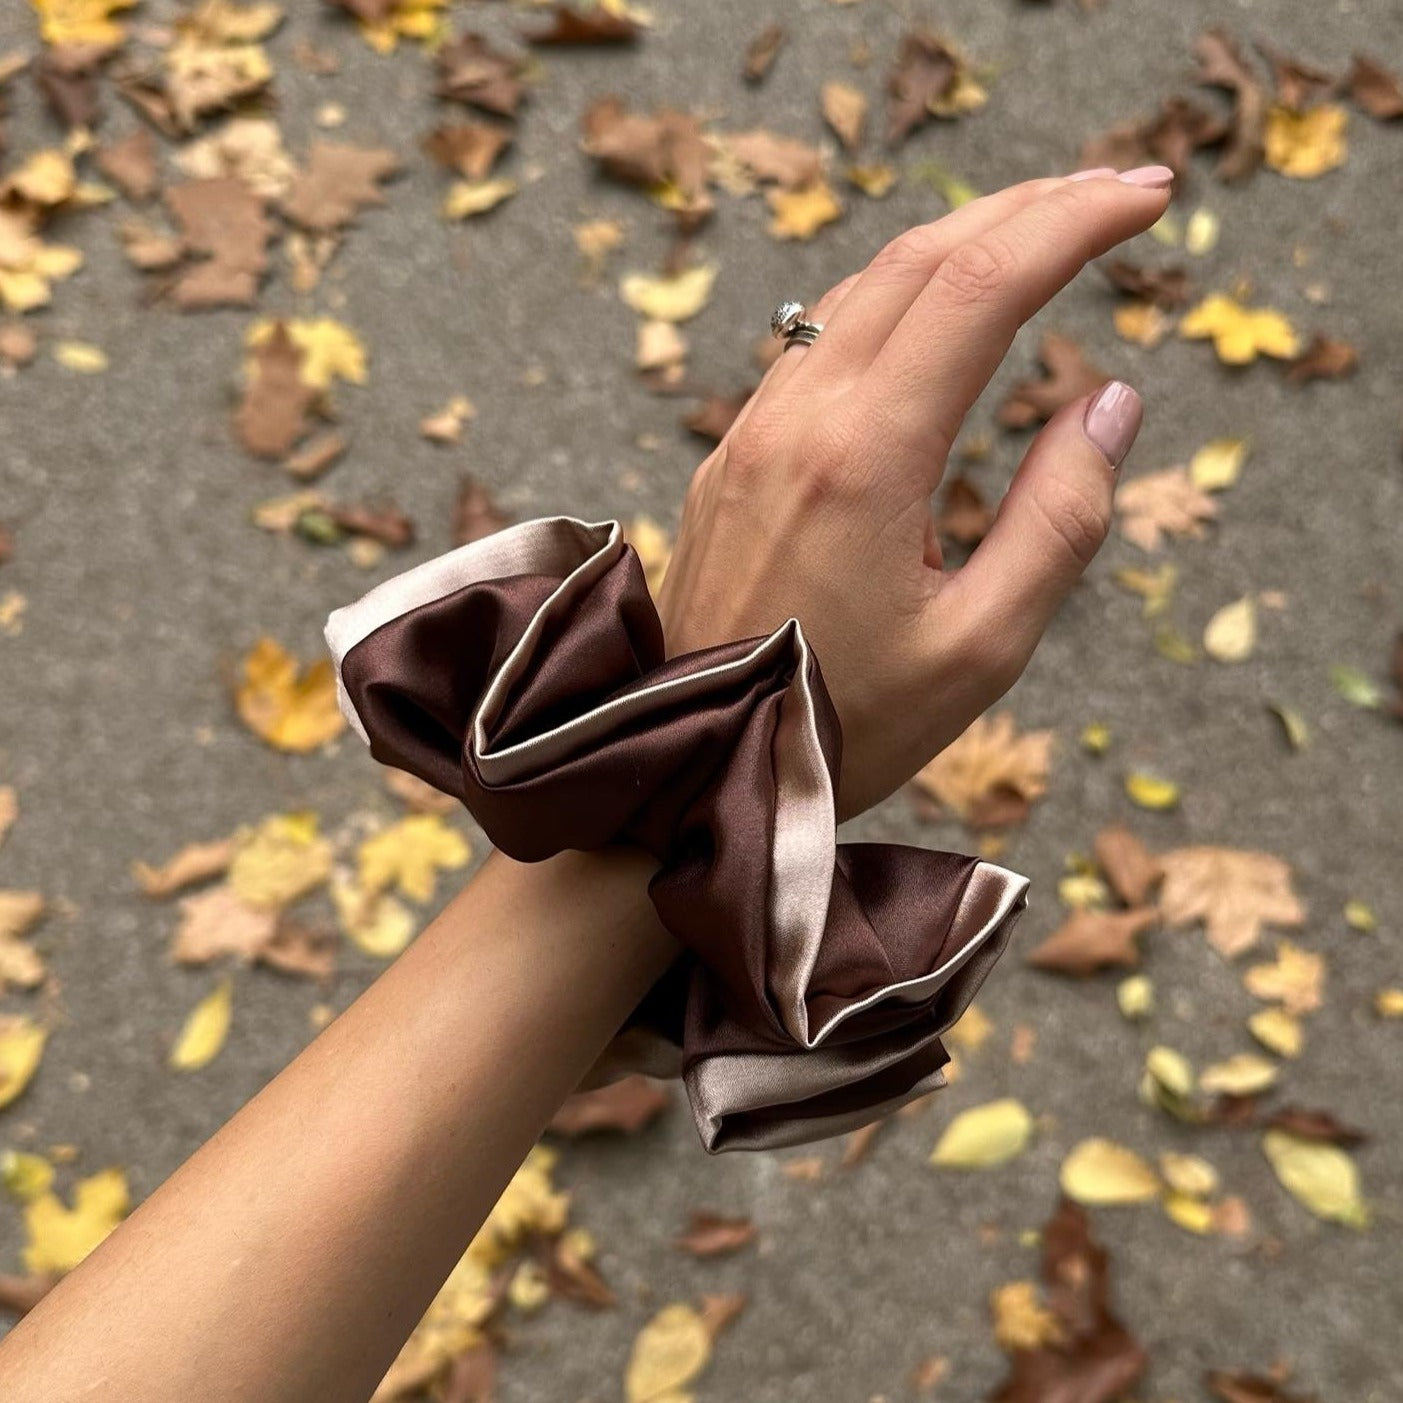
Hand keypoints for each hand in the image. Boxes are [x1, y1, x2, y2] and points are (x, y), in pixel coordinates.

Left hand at [656, 166, 1170, 818]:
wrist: (693, 770)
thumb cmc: (842, 727)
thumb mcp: (981, 648)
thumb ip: (1060, 520)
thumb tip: (1109, 401)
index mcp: (863, 461)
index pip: (979, 288)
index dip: (1073, 224)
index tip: (1151, 199)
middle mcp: (796, 423)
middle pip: (918, 261)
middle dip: (1026, 208)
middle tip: (1117, 194)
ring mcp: (750, 434)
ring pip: (859, 289)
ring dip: (957, 242)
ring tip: (1041, 228)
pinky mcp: (731, 458)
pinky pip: (816, 341)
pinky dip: (893, 296)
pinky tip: (935, 309)